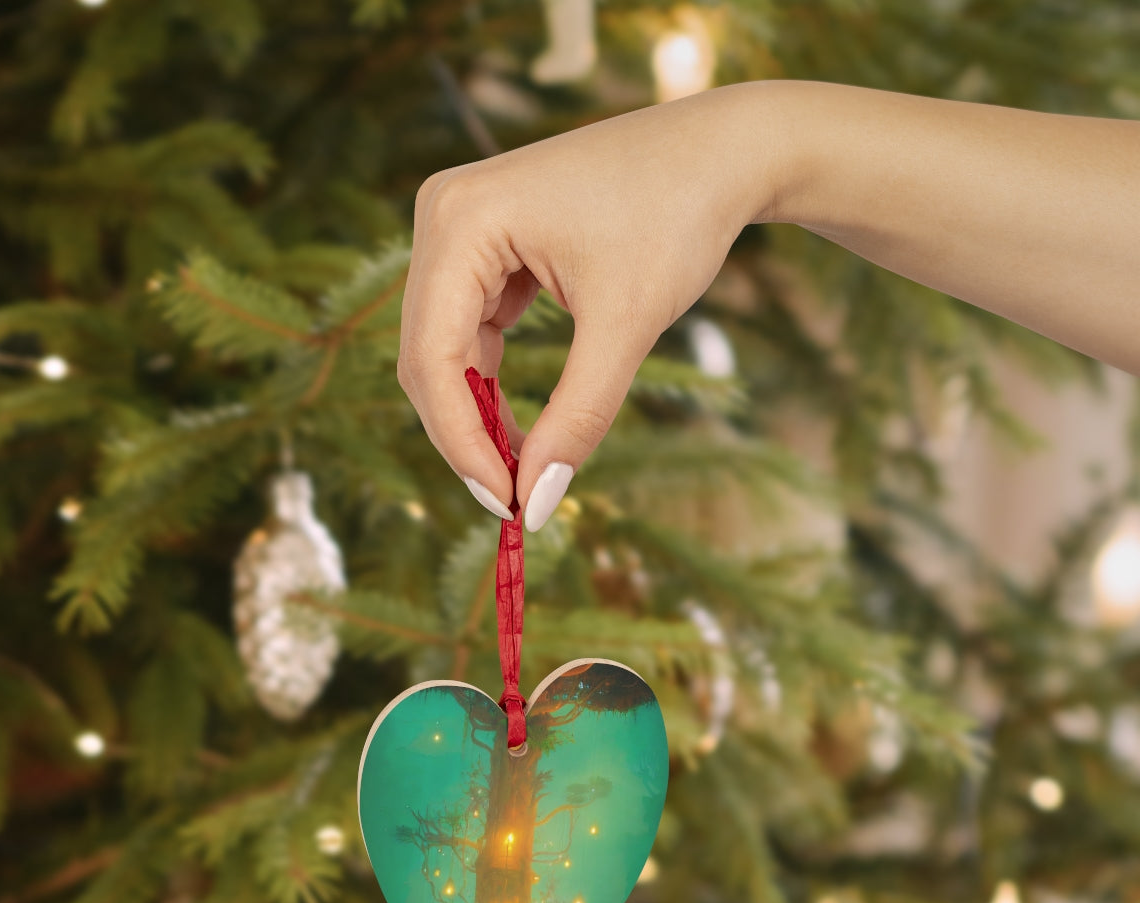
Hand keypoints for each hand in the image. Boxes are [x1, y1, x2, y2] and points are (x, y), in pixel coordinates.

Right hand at [397, 85, 781, 529]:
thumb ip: (576, 418)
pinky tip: (521, 428)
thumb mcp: (626, 326)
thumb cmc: (676, 217)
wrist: (719, 153)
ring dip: (477, 416)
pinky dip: (490, 384)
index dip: (462, 443)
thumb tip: (536, 503)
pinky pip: (468, 332)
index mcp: (461, 219)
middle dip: (466, 435)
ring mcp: (459, 227)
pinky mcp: (483, 244)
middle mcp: (442, 214)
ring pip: (443, 351)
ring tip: (522, 471)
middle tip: (513, 501)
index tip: (507, 505)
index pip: (433, 357)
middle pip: (427, 357)